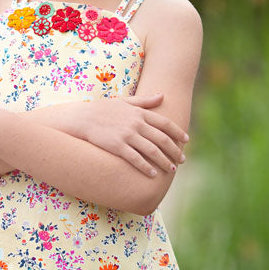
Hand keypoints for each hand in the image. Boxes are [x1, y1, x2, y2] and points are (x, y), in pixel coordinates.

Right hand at [63, 93, 187, 176]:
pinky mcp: (117, 146)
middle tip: (182, 160)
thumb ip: (145, 101)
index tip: (186, 140)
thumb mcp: (125, 101)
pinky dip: (146, 167)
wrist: (82, 117)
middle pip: (162, 139)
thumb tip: (162, 95)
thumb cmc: (103, 109)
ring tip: (172, 169)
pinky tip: (153, 174)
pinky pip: (136, 159)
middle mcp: (136, 124)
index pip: (165, 123)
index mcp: (140, 113)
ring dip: (164, 161)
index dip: (178, 132)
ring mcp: (127, 135)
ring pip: (152, 151)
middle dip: (175, 151)